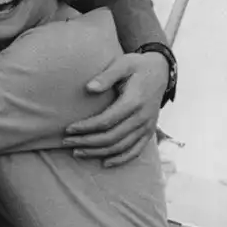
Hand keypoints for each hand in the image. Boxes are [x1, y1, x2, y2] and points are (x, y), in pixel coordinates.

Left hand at [62, 52, 168, 166]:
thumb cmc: (137, 66)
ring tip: (77, 152)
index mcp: (134, 101)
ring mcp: (147, 127)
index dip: (86, 127)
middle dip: (87, 142)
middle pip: (111, 137)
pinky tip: (105, 163)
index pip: (106, 121)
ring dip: (98, 152)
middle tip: (66, 142)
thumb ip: (107, 76)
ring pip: (120, 147)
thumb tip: (89, 88)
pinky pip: (135, 151)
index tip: (68, 129)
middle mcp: (142, 118)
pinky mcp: (149, 131)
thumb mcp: (123, 64)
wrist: (161, 71)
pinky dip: (120, 159)